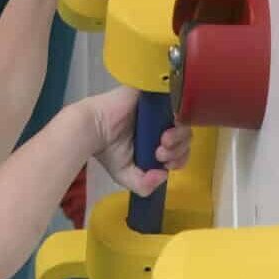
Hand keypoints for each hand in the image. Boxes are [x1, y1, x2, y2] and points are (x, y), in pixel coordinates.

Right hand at [71, 87, 191, 197]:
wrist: (92, 129)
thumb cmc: (106, 150)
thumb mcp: (126, 176)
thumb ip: (145, 185)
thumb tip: (163, 176)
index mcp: (155, 141)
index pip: (180, 149)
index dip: (179, 159)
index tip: (166, 165)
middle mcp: (159, 124)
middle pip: (185, 136)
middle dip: (178, 151)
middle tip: (160, 154)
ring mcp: (158, 108)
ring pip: (184, 120)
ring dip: (178, 137)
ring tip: (162, 142)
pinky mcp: (155, 93)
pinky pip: (176, 99)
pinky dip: (177, 114)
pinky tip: (167, 127)